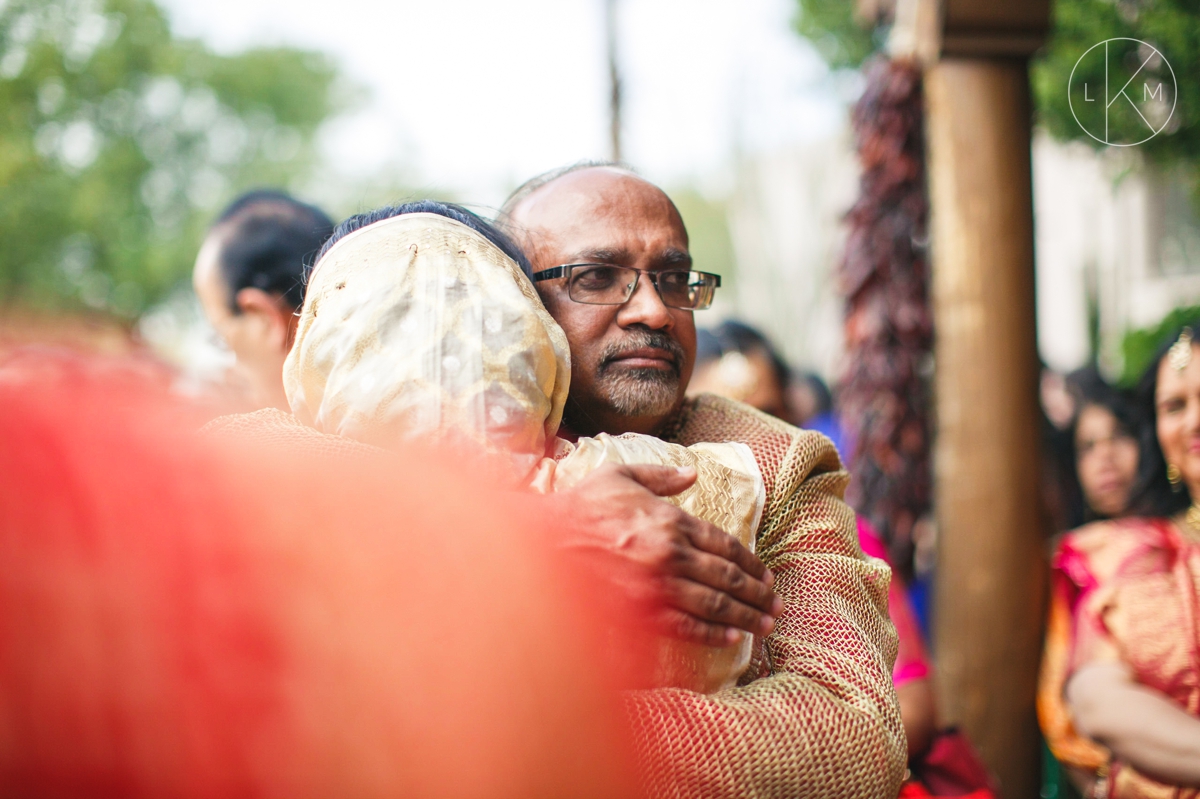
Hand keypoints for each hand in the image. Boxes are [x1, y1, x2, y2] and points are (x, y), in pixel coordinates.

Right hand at [545, 463, 781, 646]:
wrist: (540, 546)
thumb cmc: (578, 508)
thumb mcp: (618, 476)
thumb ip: (660, 475)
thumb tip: (691, 473)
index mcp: (670, 520)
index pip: (726, 544)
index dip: (752, 562)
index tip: (766, 574)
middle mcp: (670, 555)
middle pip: (729, 577)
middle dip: (758, 593)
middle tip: (776, 604)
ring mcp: (657, 587)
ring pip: (715, 605)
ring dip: (747, 616)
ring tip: (766, 625)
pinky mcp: (641, 613)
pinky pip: (687, 627)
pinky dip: (714, 634)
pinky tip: (732, 638)